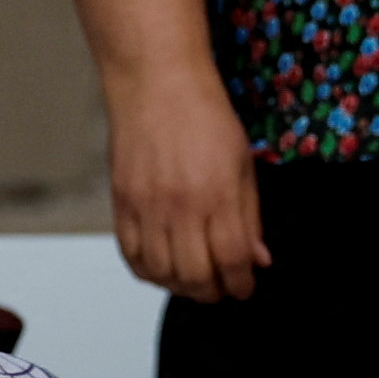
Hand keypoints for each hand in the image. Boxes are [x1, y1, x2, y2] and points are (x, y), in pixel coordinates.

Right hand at [103, 69, 267, 301]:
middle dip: (212, 291)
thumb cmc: (203, 115)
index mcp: (216, 194)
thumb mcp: (243, 163)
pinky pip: (130, 254)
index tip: (245, 287)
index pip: (231, 259)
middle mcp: (179, 206)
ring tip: (193, 281)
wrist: (156, 85)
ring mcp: (145, 207)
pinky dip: (147, 271)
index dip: (240, 283)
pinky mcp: (121, 203)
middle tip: (221, 289)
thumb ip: (249, 215)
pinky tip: (161, 268)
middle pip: (194, 274)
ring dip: (179, 286)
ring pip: (160, 271)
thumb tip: (257, 257)